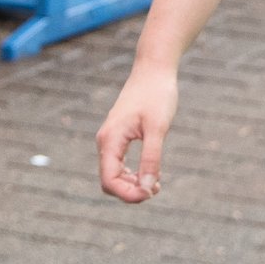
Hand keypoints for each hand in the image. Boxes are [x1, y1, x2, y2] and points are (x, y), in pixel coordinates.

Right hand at [97, 65, 179, 202]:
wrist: (154, 69)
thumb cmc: (157, 95)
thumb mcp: (158, 128)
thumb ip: (152, 158)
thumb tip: (148, 188)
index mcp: (110, 140)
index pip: (109, 180)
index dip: (128, 194)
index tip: (152, 194)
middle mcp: (106, 141)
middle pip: (109, 180)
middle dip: (130, 190)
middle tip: (157, 190)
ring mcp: (111, 139)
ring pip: (114, 173)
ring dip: (133, 183)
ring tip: (157, 184)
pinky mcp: (120, 136)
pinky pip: (120, 163)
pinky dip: (134, 172)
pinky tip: (154, 172)